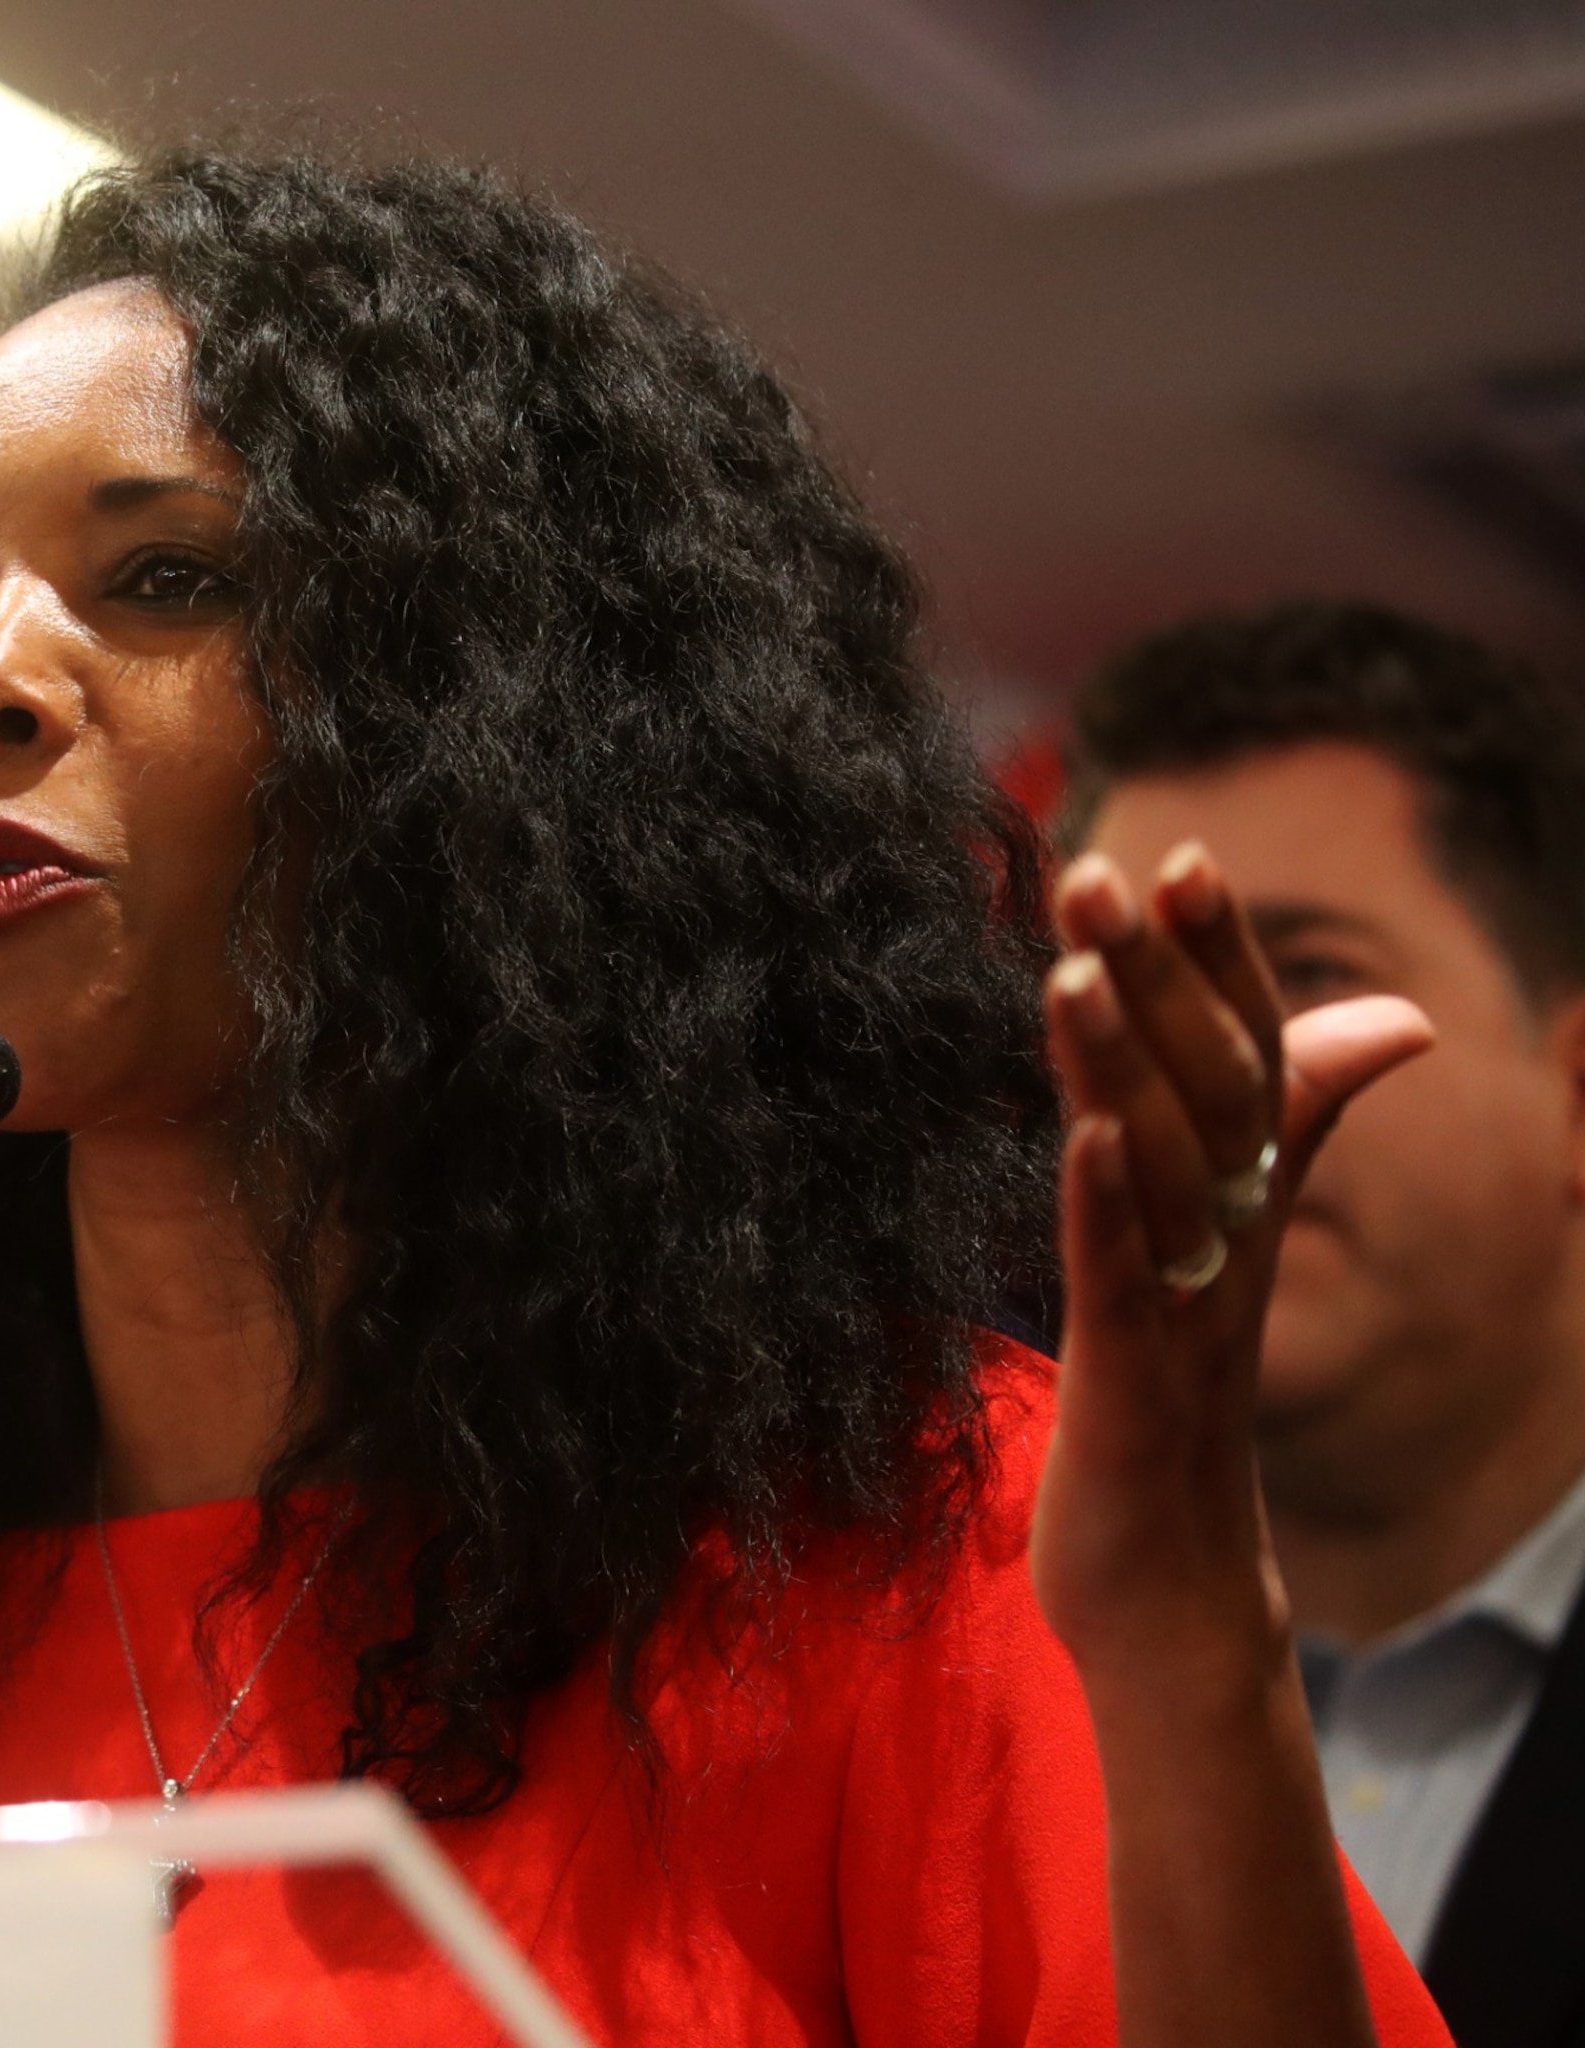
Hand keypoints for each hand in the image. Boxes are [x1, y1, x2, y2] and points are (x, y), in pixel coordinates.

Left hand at [1028, 845, 1430, 1680]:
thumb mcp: (1223, 1253)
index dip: (1218, 962)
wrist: (1172, 1587)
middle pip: (1207, 1091)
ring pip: (1163, 1171)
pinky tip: (1080, 1136)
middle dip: (1160, 979)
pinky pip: (1123, 1280)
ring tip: (1072, 966)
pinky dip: (1106, 1206)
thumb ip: (1290, 1134)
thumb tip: (1392, 1022)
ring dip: (1121, 1065)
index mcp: (1241, 1211)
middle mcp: (1226, 1247)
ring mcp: (1183, 1312)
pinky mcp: (1131, 1384)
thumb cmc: (1179, 1404)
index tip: (1178, 854)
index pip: (1247, 1061)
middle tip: (1105, 866)